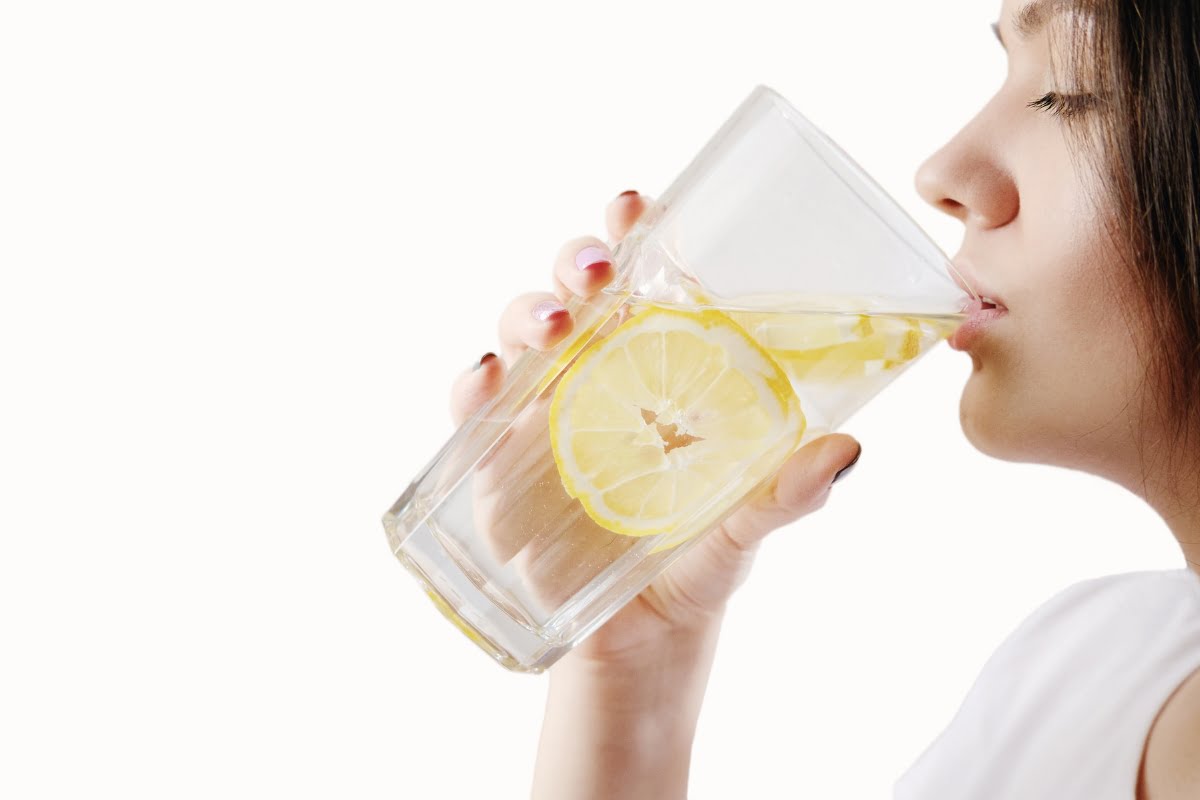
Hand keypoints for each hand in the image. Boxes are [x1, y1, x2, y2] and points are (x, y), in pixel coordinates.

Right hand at [448, 190, 861, 665]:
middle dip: (577, 264)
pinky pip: (476, 413)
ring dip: (527, 314)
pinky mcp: (503, 463)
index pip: (648, 281)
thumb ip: (786, 495)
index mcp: (664, 369)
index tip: (638, 204)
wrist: (641, 647)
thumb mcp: (745, 527)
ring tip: (555, 325)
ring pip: (524, 337)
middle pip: (577, 294)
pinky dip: (473, 388)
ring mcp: (547, 415)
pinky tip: (486, 380)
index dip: (634, 231)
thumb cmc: (697, 566)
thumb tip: (846, 453)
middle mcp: (602, 377)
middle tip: (596, 270)